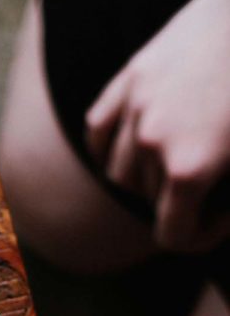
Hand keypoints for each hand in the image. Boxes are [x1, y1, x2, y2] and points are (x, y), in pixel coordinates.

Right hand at [85, 0, 229, 252]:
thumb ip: (229, 190)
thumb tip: (219, 213)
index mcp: (190, 169)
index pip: (173, 235)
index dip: (199, 236)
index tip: (220, 216)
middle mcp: (151, 144)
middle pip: (147, 201)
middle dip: (179, 199)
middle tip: (211, 180)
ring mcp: (135, 109)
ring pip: (119, 172)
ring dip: (144, 175)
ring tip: (177, 157)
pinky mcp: (129, 78)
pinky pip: (99, 131)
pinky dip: (111, 145)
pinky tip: (139, 142)